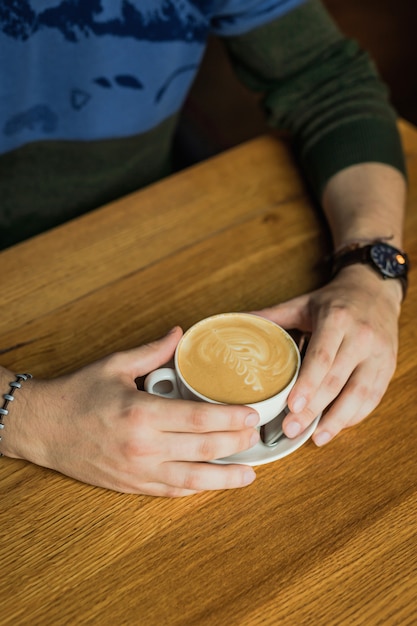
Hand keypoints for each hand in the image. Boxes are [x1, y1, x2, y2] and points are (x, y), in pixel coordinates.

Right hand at [3, 327, 258, 496]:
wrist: (43, 427)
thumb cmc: (78, 394)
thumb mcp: (115, 365)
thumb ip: (152, 351)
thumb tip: (179, 333)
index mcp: (141, 413)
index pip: (198, 419)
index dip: (230, 418)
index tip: (251, 414)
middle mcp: (142, 447)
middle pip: (202, 449)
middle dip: (235, 444)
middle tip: (256, 436)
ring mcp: (137, 471)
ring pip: (191, 479)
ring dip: (223, 478)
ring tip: (248, 474)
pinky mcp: (130, 485)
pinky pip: (169, 491)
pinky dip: (194, 489)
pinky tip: (212, 484)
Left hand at [254, 265, 401, 445]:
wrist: (375, 291)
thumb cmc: (335, 301)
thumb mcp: (302, 304)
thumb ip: (271, 316)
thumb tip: (236, 322)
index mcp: (337, 319)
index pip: (322, 357)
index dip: (308, 384)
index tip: (292, 405)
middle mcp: (361, 337)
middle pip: (337, 380)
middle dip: (315, 409)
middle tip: (292, 429)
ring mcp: (378, 354)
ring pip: (360, 394)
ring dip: (338, 420)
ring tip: (316, 437)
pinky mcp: (387, 367)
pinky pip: (373, 397)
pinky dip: (355, 416)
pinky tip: (336, 426)